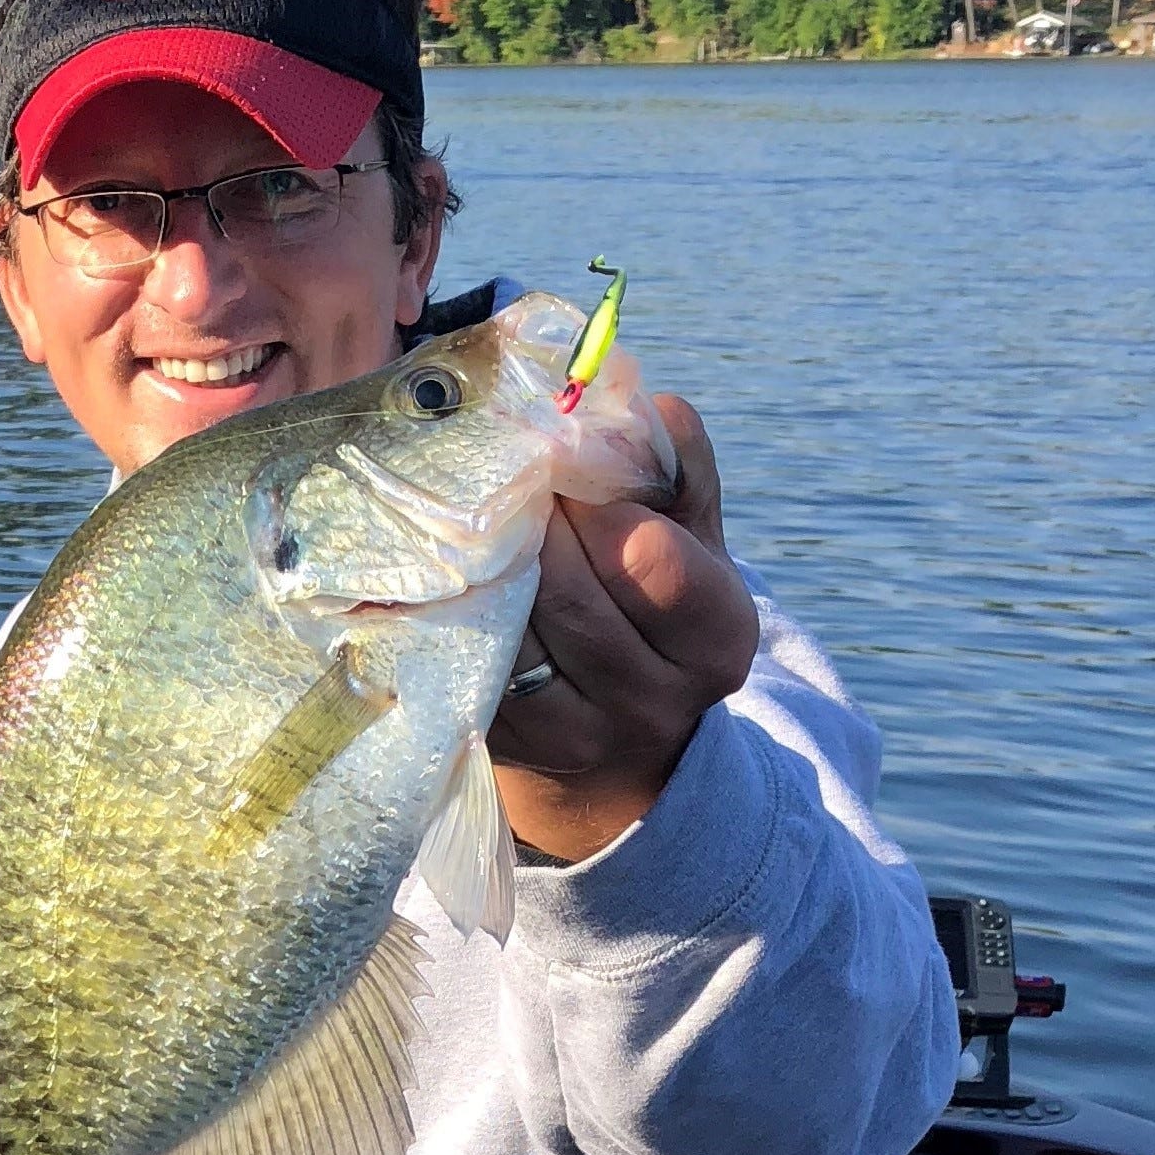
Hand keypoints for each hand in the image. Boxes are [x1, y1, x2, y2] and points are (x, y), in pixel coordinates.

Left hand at [488, 396, 757, 862]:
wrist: (615, 736)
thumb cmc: (651, 607)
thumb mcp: (691, 543)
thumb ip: (681, 473)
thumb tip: (654, 407)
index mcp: (717, 638)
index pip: (652, 559)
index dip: (599, 503)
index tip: (561, 461)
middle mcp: (654, 698)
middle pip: (571, 594)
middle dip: (529, 525)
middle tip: (497, 478)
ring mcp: (577, 735)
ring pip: (511, 632)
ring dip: (479, 567)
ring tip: (463, 519)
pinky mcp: (509, 747)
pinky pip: (467, 667)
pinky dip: (446, 613)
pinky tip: (437, 574)